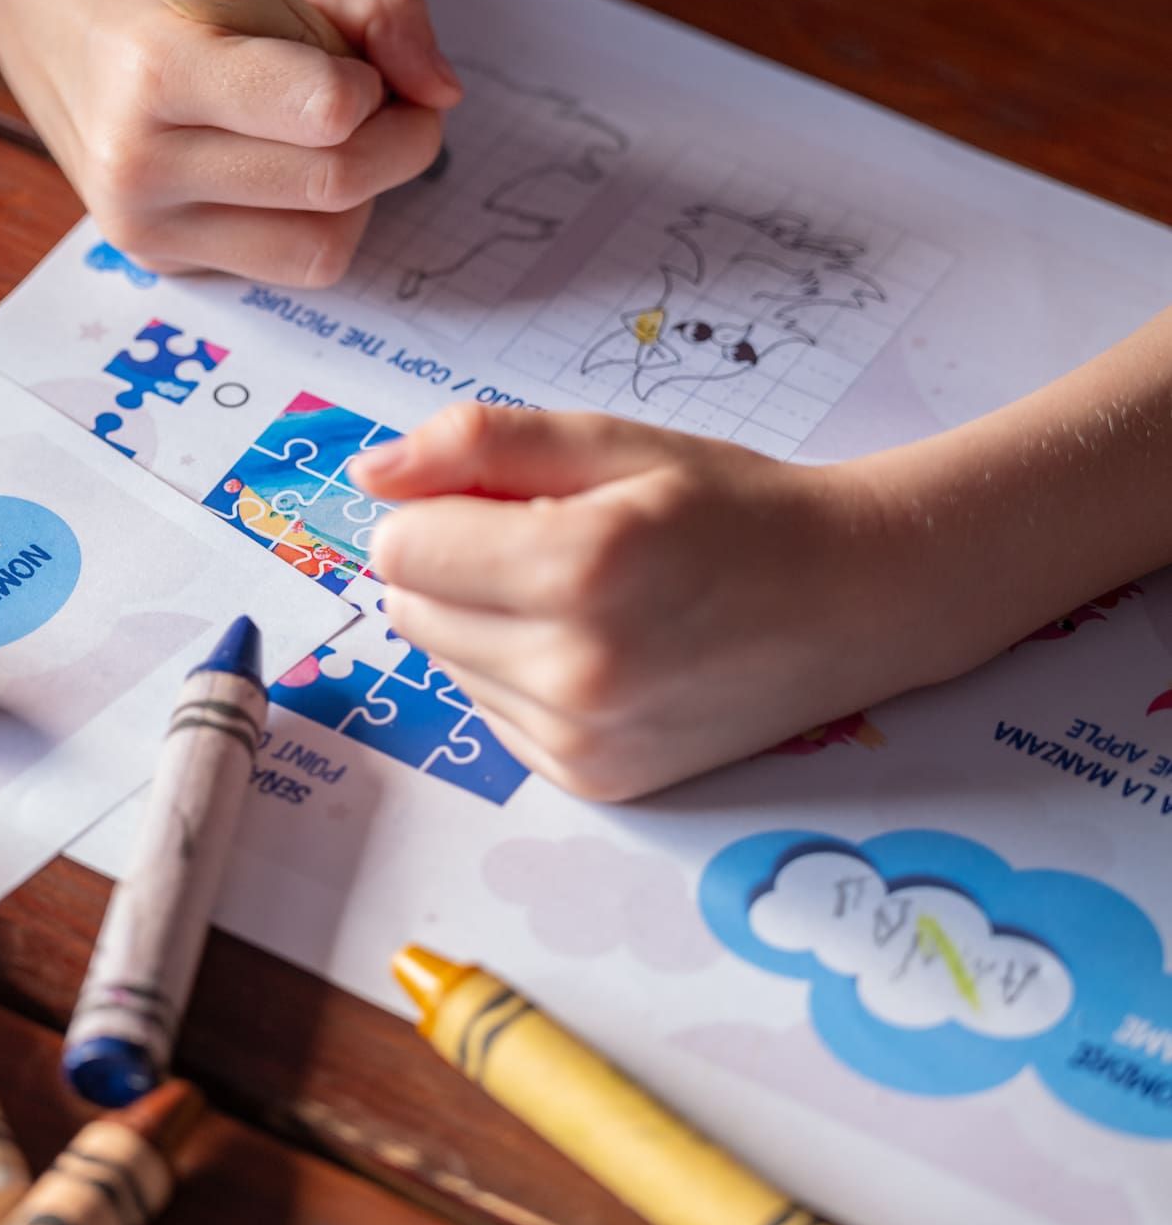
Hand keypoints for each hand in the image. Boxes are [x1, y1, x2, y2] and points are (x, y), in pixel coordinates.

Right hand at [0, 0, 460, 284]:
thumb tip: (444, 93)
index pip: (326, 113)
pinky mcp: (160, 262)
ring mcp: (144, 226)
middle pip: (336, 185)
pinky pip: (290, 265)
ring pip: (324, 245)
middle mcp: (140, 163)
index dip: (376, 86)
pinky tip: (288, 168)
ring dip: (363, 191)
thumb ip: (377, 7)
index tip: (366, 61)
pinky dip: (320, 220)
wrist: (51, 12)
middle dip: (399, 142)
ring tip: (333, 135)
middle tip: (393, 101)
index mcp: (159, 69)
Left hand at [350, 404, 950, 801]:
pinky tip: (605, 648)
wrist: (852, 602)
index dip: (437, 510)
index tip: (509, 497)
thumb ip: (481, 444)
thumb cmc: (735, 510)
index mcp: (581, 567)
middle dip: (458, 566)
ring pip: (447, 664)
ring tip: (595, 598)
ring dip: (490, 623)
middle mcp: (577, 669)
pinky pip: (494, 713)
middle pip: (412, 611)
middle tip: (560, 543)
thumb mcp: (614, 443)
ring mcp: (584, 739)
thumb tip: (371, 472)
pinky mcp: (592, 781)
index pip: (401, 549)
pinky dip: (525, 676)